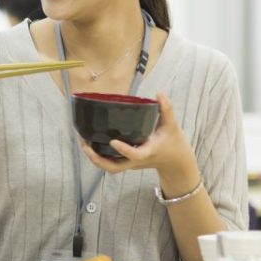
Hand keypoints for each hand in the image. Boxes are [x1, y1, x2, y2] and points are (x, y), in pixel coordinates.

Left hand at [82, 93, 198, 186]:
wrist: (176, 163)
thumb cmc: (174, 143)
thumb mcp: (172, 126)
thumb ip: (166, 109)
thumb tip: (159, 93)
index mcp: (148, 152)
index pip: (135, 154)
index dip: (124, 150)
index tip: (113, 141)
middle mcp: (136, 161)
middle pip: (114, 167)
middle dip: (97, 158)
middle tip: (85, 144)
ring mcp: (130, 164)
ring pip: (109, 167)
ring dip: (94, 158)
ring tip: (83, 142)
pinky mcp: (127, 163)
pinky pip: (110, 163)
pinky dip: (98, 157)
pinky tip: (90, 144)